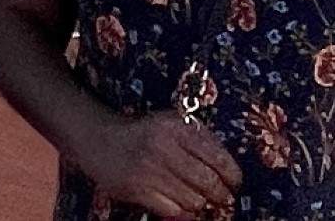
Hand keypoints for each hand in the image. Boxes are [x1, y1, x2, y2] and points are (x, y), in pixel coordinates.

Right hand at [83, 109, 240, 218]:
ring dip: (199, 203)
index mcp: (175, 126)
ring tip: (196, 198)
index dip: (232, 175)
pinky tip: (180, 203)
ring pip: (194, 200)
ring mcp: (150, 169)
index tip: (234, 182)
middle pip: (209, 183)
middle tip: (222, 197)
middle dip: (220, 195)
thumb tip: (228, 168)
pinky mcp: (139, 189)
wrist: (100, 139)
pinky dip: (182, 211)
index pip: (218, 157)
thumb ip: (199, 138)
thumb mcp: (170, 123)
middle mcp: (163, 146)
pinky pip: (175, 211)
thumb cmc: (142, 133)